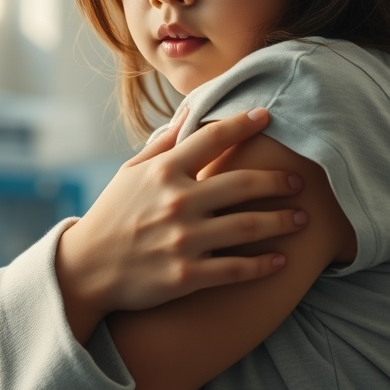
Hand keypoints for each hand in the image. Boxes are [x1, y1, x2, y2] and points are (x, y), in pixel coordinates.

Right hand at [55, 107, 308, 343]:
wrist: (86, 269)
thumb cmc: (111, 215)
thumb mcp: (130, 173)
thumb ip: (162, 145)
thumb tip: (188, 114)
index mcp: (163, 171)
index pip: (212, 138)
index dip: (243, 124)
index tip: (268, 117)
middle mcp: (177, 201)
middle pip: (242, 183)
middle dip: (277, 180)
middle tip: (299, 180)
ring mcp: (183, 239)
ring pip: (247, 226)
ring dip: (281, 220)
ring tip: (302, 218)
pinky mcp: (187, 275)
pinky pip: (236, 268)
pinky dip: (263, 264)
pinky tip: (281, 260)